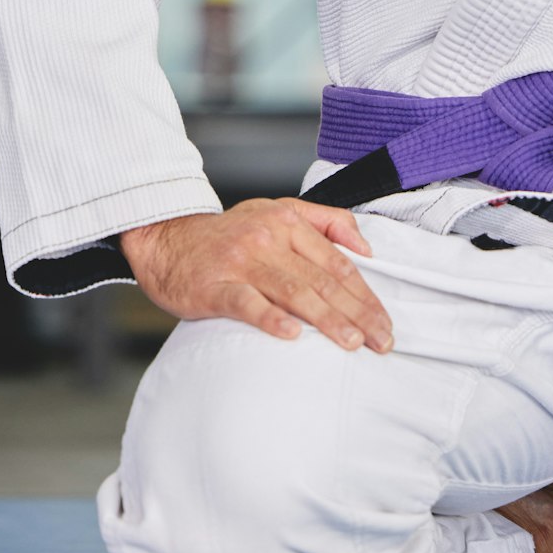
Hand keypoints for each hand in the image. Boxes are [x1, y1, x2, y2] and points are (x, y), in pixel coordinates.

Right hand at [119, 199, 392, 352]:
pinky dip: (270, 318)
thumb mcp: (278, 210)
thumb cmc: (228, 233)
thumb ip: (326, 222)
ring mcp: (241, 262)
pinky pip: (246, 303)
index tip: (385, 322)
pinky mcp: (214, 286)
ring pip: (293, 291)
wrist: (167, 238)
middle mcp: (268, 239)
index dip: (366, 294)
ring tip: (352, 342)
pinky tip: (292, 335)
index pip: (338, 263)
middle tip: (381, 341)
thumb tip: (366, 248)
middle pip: (323, 280)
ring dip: (327, 319)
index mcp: (288, 222)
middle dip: (357, 313)